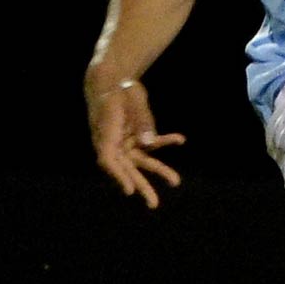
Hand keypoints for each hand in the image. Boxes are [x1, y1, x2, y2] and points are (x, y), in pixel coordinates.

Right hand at [86, 75, 185, 209]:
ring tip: (176, 181)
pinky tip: (179, 140)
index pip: (108, 159)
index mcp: (105, 133)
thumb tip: (150, 143)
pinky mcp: (136, 136)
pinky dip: (165, 141)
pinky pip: (151, 143)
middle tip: (153, 204)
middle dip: (140, 185)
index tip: (129, 190)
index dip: (118, 176)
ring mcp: (125, 141)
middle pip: (125, 167)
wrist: (114, 79)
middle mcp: (114, 142)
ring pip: (141, 160)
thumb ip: (141, 119)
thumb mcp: (131, 98)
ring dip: (158, 170)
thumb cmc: (119, 88)